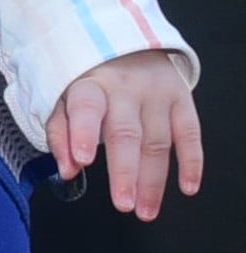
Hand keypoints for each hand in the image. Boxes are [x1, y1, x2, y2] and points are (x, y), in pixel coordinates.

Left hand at [46, 51, 201, 219]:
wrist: (128, 43)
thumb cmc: (91, 77)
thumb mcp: (64, 95)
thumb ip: (60, 133)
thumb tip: (67, 170)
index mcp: (90, 83)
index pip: (86, 107)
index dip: (83, 132)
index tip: (83, 159)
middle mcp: (124, 87)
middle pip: (126, 132)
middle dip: (125, 171)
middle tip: (123, 203)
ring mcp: (156, 92)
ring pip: (157, 141)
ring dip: (153, 180)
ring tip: (145, 210)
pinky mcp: (181, 98)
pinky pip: (189, 133)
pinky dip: (191, 162)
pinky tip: (187, 187)